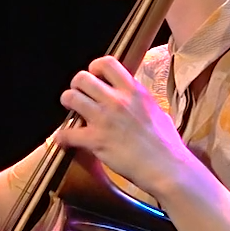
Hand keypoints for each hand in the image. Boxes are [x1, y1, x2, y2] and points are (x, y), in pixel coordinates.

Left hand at [54, 56, 196, 198]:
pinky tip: (64, 140)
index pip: (107, 63)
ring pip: (71, 97)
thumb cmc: (166, 144)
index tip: (94, 76)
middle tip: (79, 95)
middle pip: (82, 78)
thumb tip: (135, 100)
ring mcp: (104, 119)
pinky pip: (67, 133)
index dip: (95, 67)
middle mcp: (117, 100)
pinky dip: (63, 137)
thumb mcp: (157, 111)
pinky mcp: (95, 140)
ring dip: (67, 103)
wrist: (166, 167)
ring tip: (71, 111)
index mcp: (133, 91)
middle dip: (76, 85)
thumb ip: (140, 102)